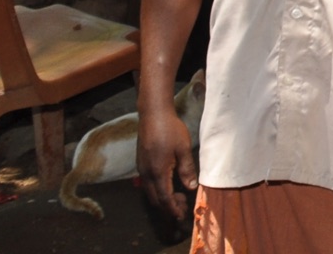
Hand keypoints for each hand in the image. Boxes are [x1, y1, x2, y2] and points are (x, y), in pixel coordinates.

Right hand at [136, 96, 197, 222]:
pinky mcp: (141, 164)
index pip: (164, 198)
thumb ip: (187, 169)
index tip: (181, 216)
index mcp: (158, 172)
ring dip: (163, 199)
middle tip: (182, 209)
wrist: (152, 115)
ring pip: (150, 192)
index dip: (172, 209)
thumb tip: (191, 187)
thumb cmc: (170, 129)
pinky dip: (158, 190)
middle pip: (155, 199)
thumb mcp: (183, 148)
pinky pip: (148, 184)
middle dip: (168, 207)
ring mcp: (142, 169)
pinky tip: (168, 185)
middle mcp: (146, 174)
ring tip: (178, 198)